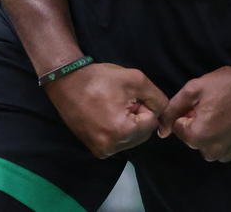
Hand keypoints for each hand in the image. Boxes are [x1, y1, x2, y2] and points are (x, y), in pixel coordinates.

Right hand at [43, 61, 167, 158]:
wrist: (65, 82)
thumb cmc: (99, 79)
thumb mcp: (135, 79)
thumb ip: (157, 97)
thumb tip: (165, 113)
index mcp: (122, 131)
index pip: (151, 122)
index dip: (143, 105)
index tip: (127, 95)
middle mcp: (112, 147)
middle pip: (142, 134)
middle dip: (137, 117)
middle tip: (120, 100)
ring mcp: (102, 151)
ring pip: (131, 139)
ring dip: (128, 124)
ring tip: (111, 106)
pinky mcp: (95, 149)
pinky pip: (118, 142)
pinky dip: (117, 129)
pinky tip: (105, 115)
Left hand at [159, 58, 230, 162]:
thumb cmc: (227, 85)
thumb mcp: (194, 89)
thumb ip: (173, 109)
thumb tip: (162, 130)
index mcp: (198, 137)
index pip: (179, 128)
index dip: (187, 112)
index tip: (201, 102)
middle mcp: (213, 151)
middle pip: (194, 138)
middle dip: (198, 123)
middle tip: (212, 105)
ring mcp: (230, 152)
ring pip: (210, 144)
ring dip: (211, 131)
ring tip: (224, 111)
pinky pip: (226, 146)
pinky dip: (225, 135)